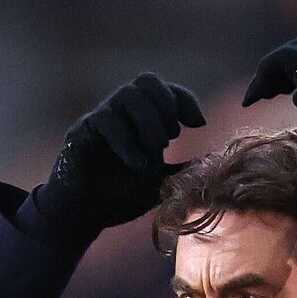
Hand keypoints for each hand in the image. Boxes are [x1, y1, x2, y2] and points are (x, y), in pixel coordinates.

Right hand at [38, 72, 204, 234]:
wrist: (86, 217)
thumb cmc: (120, 198)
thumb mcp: (161, 185)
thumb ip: (183, 170)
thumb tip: (216, 161)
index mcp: (142, 120)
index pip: (166, 90)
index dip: (185, 100)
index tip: (198, 124)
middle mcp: (121, 112)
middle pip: (147, 80)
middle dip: (166, 105)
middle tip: (171, 138)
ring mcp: (100, 119)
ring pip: (128, 94)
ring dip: (149, 122)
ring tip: (154, 152)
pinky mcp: (80, 132)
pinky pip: (106, 120)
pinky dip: (127, 141)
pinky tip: (136, 165)